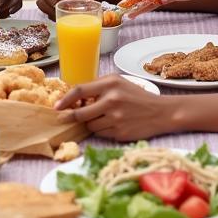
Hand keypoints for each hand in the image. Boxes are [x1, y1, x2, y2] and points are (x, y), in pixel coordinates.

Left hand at [54, 74, 176, 139]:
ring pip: (90, 125)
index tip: (56, 107)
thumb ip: (98, 87)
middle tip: (66, 118)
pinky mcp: (120, 133)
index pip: (80, 91)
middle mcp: (112, 100)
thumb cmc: (137, 96)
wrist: (161, 112)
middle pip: (80, 113)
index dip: (65, 100)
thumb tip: (74, 97)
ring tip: (103, 117)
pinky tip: (113, 124)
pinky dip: (102, 130)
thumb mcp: (119, 83)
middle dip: (72, 117)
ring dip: (91, 123)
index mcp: (110, 84)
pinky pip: (101, 134)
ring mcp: (116, 118)